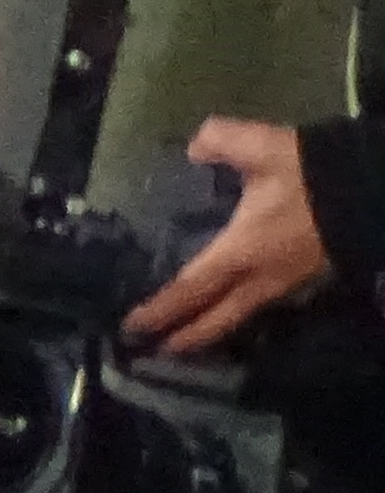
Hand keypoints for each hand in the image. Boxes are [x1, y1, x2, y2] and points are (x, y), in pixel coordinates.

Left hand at [132, 117, 334, 356]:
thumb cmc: (315, 172)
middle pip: (220, 318)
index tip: (133, 327)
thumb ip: (220, 141)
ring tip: (191, 338)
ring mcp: (291, 280)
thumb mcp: (263, 146)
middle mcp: (263, 276)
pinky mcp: (313, 275)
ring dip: (216, 327)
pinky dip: (243, 309)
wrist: (376, 185)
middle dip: (188, 337)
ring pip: (245, 313)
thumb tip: (195, 148)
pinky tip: (236, 304)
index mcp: (242, 251)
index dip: (162, 309)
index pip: (191, 287)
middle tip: (158, 351)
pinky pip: (267, 301)